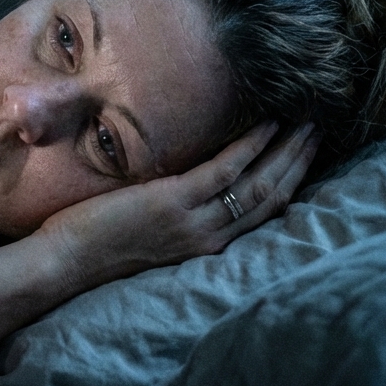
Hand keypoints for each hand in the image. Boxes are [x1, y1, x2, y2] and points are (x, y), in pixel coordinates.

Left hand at [35, 121, 319, 291]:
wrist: (66, 263)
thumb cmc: (98, 246)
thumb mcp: (152, 234)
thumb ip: (178, 215)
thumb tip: (188, 184)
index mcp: (206, 246)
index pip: (262, 214)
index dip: (290, 182)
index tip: (306, 154)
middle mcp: (210, 238)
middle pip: (272, 197)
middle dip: (300, 162)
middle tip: (319, 129)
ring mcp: (195, 221)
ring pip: (259, 183)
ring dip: (287, 150)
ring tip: (305, 122)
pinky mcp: (175, 203)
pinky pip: (224, 170)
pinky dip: (250, 146)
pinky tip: (266, 124)